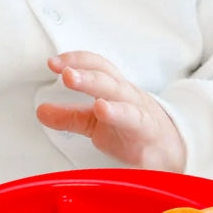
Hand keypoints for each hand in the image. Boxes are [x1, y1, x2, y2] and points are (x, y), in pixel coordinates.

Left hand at [36, 51, 185, 171]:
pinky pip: (133, 118)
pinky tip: (102, 109)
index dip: (75, 60)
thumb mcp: (96, 123)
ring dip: (94, 84)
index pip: (96, 66)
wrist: (171, 152)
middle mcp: (126, 94)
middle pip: (105, 75)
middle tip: (61, 69)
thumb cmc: (133, 131)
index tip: (52, 62)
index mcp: (114, 88)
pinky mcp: (145, 131)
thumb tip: (41, 111)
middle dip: (82, 70)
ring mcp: (137, 111)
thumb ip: (70, 117)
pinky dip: (117, 112)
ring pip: (118, 92)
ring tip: (72, 79)